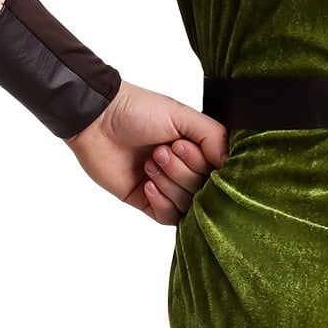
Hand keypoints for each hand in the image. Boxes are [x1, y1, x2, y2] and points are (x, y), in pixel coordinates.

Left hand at [66, 82, 228, 223]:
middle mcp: (186, 168)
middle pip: (204, 190)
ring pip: (188, 205)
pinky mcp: (147, 202)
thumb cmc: (138, 110)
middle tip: (160, 151)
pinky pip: (169, 217)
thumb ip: (214, 136)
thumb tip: (229, 164)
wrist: (98, 120)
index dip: (200, 163)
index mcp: (198, 148)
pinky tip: (148, 185)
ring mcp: (167, 186)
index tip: (181, 145)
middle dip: (181, 171)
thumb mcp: (183, 115)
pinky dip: (162, 202)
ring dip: (169, 183)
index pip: (219, 172)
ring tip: (150, 162)